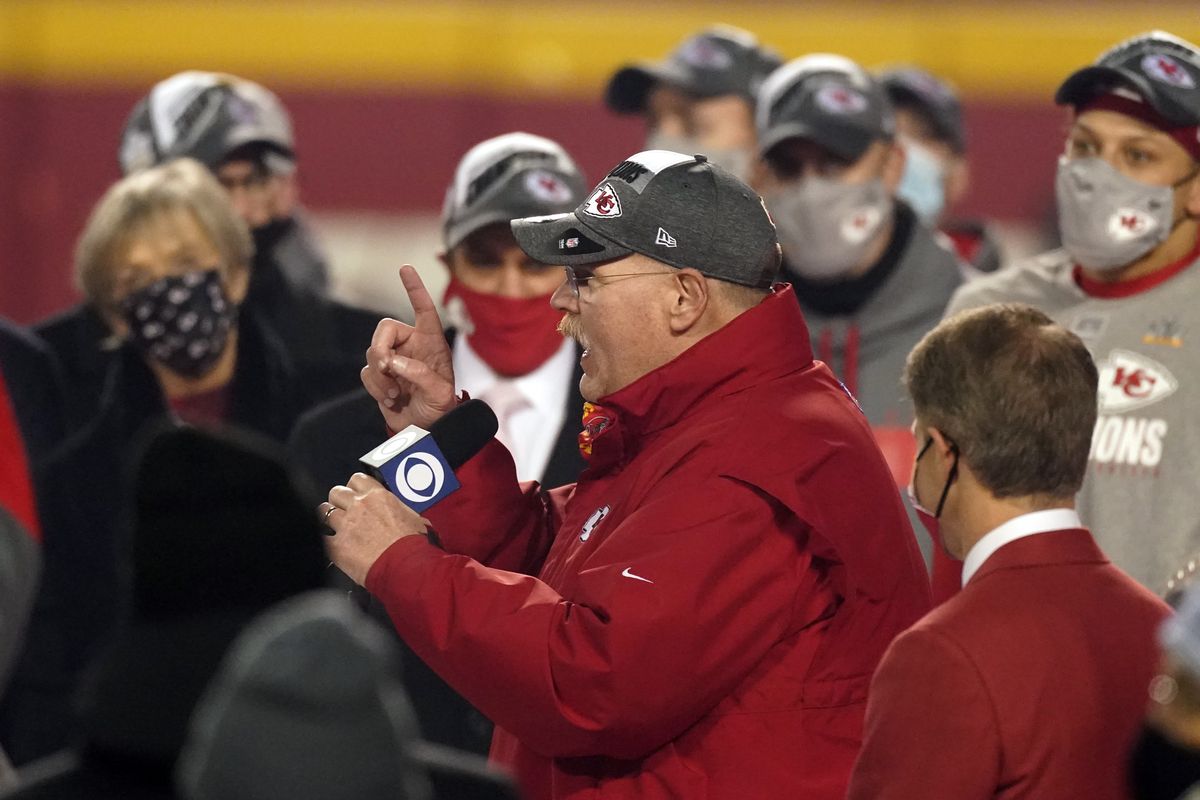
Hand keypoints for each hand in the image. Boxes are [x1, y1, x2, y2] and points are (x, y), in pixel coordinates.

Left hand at [321, 473, 430, 585]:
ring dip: (328, 518)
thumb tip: (403, 516)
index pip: (357, 479)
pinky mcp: (337, 545)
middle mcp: (359, 506)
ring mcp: (346, 525)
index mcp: (379, 496)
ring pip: (324, 511)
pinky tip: (329, 543)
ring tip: (333, 526)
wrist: (407, 566)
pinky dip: (324, 539)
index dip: (354, 487)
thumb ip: (401, 512)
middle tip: (344, 510)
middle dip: (339, 500)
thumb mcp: (415, 519)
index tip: (356, 494)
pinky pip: (321, 536)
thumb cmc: (414, 546)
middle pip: (336, 492)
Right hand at [361, 265, 456, 430]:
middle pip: (384, 329)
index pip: (423, 310)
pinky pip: (367, 372)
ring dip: (381, 377)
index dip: (414, 289)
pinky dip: (376, 387)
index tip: (405, 269)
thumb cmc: (440, 408)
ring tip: (396, 394)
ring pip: (372, 353)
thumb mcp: (440, 393)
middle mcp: (411, 346)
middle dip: (380, 348)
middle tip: (386, 368)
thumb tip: (393, 362)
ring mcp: (393, 360)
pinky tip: (391, 399)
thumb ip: (420, 374)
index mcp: (431, 342)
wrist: (426, 429)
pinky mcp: (379, 376)